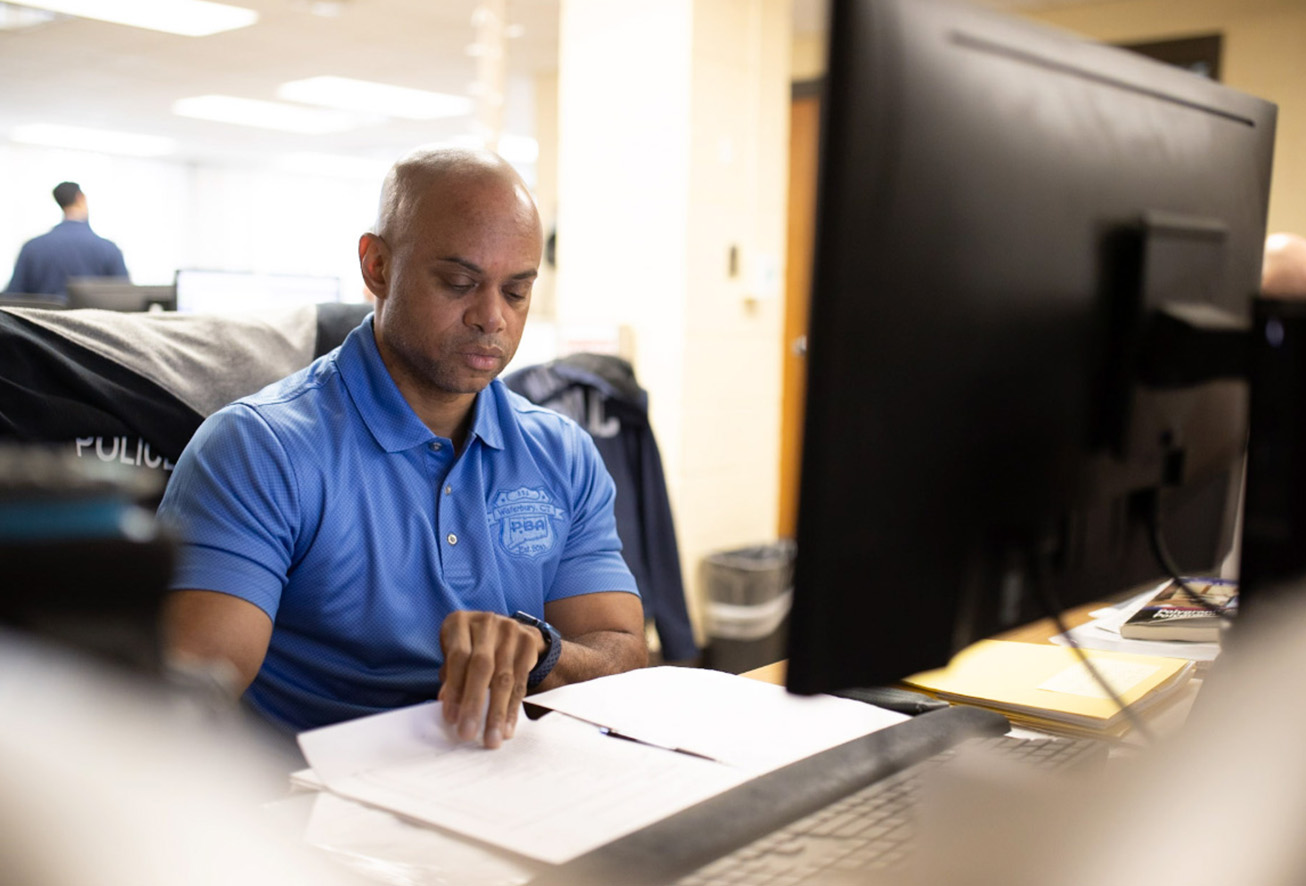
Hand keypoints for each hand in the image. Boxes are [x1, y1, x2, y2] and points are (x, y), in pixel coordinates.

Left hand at [437, 610, 545, 748]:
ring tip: (491, 739)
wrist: (507, 629)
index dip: (455, 688)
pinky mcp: (528, 643)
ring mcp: (510, 631)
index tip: (451, 719)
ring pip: (504, 678)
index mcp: (460, 622)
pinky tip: (508, 728)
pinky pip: (521, 682)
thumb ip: (451, 675)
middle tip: (468, 733)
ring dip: (497, 713)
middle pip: (482, 666)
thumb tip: (445, 702)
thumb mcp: (456, 653)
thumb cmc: (471, 646)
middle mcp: (486, 622)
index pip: (458, 657)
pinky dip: (513, 709)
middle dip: (474, 703)